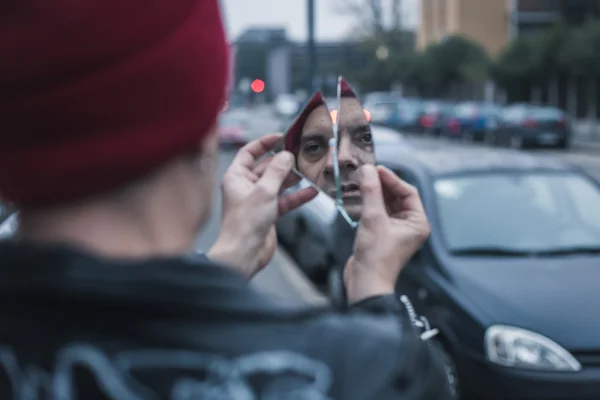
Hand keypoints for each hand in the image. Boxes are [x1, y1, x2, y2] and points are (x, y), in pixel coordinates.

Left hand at [208, 134, 317, 276]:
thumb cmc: (244, 223)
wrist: (243, 254)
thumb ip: (277, 171)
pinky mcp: (268, 213)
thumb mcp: (264, 191)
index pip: (249, 152)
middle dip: (284, 162)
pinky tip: (312, 191)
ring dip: (293, 178)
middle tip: (301, 154)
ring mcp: (257, 200)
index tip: (282, 137)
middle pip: (266, 167)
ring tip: (309, 171)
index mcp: (236, 177)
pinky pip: (285, 200)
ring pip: (278, 183)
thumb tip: (286, 155)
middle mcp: (245, 186)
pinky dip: (297, 196)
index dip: (265, 143)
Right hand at [344, 164, 429, 303]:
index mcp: (417, 222)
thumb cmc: (377, 256)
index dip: (392, 179)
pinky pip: (376, 213)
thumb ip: (371, 192)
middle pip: (396, 197)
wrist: (365, 282)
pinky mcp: (380, 235)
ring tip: (360, 182)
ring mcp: (395, 231)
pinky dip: (368, 204)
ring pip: (385, 204)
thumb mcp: (373, 219)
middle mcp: (409, 226)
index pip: (408, 192)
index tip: (376, 169)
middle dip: (381, 185)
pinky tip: (357, 197)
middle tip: (365, 173)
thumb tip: (367, 170)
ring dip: (373, 194)